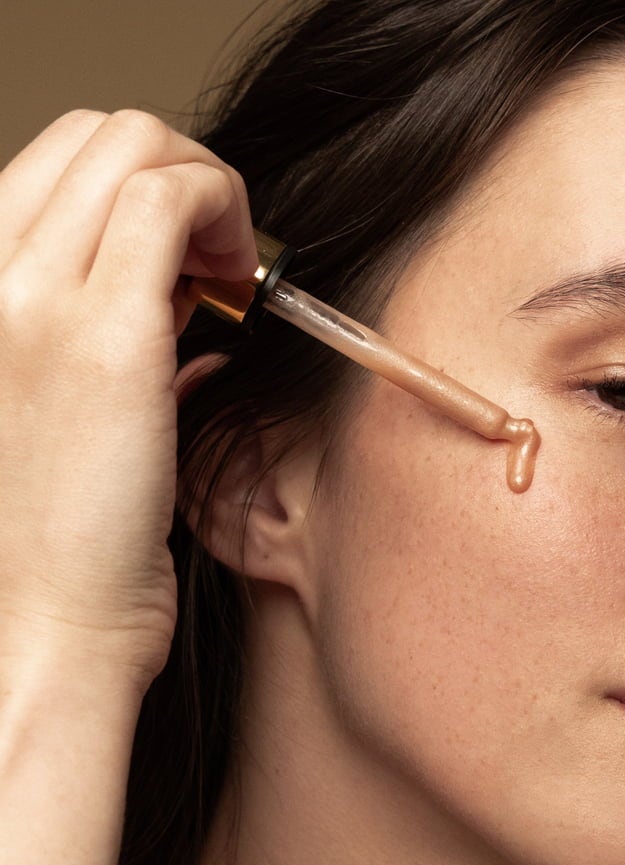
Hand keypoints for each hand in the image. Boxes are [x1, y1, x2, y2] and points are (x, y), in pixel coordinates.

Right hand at [0, 109, 255, 691]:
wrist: (46, 624)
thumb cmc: (67, 539)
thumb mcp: (76, 422)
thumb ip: (124, 354)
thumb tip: (195, 320)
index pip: (62, 165)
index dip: (147, 187)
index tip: (198, 256)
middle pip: (98, 133)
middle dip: (183, 169)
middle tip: (224, 254)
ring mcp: (32, 299)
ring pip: (133, 143)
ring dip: (209, 186)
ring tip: (235, 271)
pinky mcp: (102, 338)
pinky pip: (169, 201)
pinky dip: (225, 213)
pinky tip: (246, 282)